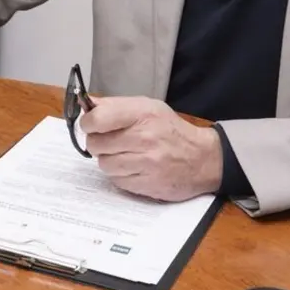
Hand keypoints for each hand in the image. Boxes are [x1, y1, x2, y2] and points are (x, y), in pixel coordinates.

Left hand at [79, 97, 222, 201]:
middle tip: (110, 141)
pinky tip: (133, 167)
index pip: (98, 119)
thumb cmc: (171, 130)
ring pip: (104, 165)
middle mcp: (145, 139)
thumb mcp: (147, 107)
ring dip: (109, 160)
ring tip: (124, 155)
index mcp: (143, 114)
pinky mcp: (148, 185)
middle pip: (96, 144)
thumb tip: (86, 104)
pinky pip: (117, 181)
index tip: (91, 125)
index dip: (88, 123)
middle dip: (98, 143)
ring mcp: (147, 164)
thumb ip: (115, 105)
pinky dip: (120, 175)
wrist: (203, 158)